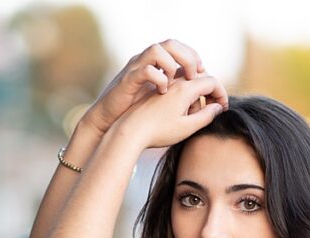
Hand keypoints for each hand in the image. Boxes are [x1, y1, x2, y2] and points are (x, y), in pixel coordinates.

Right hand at [81, 40, 218, 138]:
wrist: (108, 121)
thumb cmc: (132, 111)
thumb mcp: (156, 95)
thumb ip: (171, 86)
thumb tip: (194, 87)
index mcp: (153, 62)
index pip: (178, 47)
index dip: (192, 55)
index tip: (201, 71)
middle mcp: (144, 60)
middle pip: (171, 43)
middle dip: (187, 57)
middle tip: (193, 75)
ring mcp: (135, 68)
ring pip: (157, 50)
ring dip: (171, 65)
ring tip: (176, 83)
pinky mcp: (127, 80)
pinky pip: (145, 70)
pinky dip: (158, 78)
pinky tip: (162, 92)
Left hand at [112, 74, 227, 149]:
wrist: (128, 132)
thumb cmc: (157, 132)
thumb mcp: (186, 128)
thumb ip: (206, 116)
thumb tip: (218, 107)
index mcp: (185, 88)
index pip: (212, 82)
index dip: (221, 94)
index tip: (222, 109)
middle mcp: (175, 82)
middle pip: (201, 79)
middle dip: (209, 94)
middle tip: (206, 113)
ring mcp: (164, 86)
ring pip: (188, 83)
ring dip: (195, 96)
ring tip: (190, 115)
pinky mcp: (155, 92)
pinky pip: (175, 87)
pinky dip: (182, 97)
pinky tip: (177, 113)